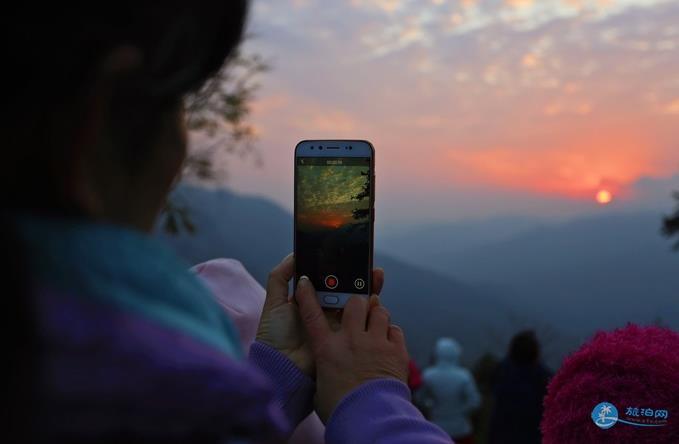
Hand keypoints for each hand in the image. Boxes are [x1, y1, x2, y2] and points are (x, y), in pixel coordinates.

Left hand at [256, 253, 384, 375]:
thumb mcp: (273, 303)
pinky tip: (374, 294)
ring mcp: (336, 321)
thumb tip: (294, 254)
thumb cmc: (275, 335)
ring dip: (366, 287)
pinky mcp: (345, 334)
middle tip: (366, 262)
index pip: (326, 279)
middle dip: (356, 274)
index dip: (336, 267)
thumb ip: (280, 277)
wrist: (283, 366)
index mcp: (309, 299)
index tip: (347, 254)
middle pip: (344, 287)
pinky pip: (360, 318)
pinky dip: (369, 307)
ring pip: (355, 300)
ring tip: (374, 274)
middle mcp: (325, 308)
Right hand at [294, 276, 408, 421]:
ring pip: (379, 311)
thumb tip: (327, 371)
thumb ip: (324, 369)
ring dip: (377, 315)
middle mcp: (351, 340)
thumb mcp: (321, 387)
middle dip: (357, 301)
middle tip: (357, 309)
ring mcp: (375, 343)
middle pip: (355, 303)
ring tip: (375, 324)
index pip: (311, 314)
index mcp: (327, 349)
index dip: (307, 296)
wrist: (369, 418)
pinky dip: (392, 333)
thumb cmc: (341, 408)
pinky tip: (388, 341)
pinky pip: (395, 330)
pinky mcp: (396, 351)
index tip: (305, 282)